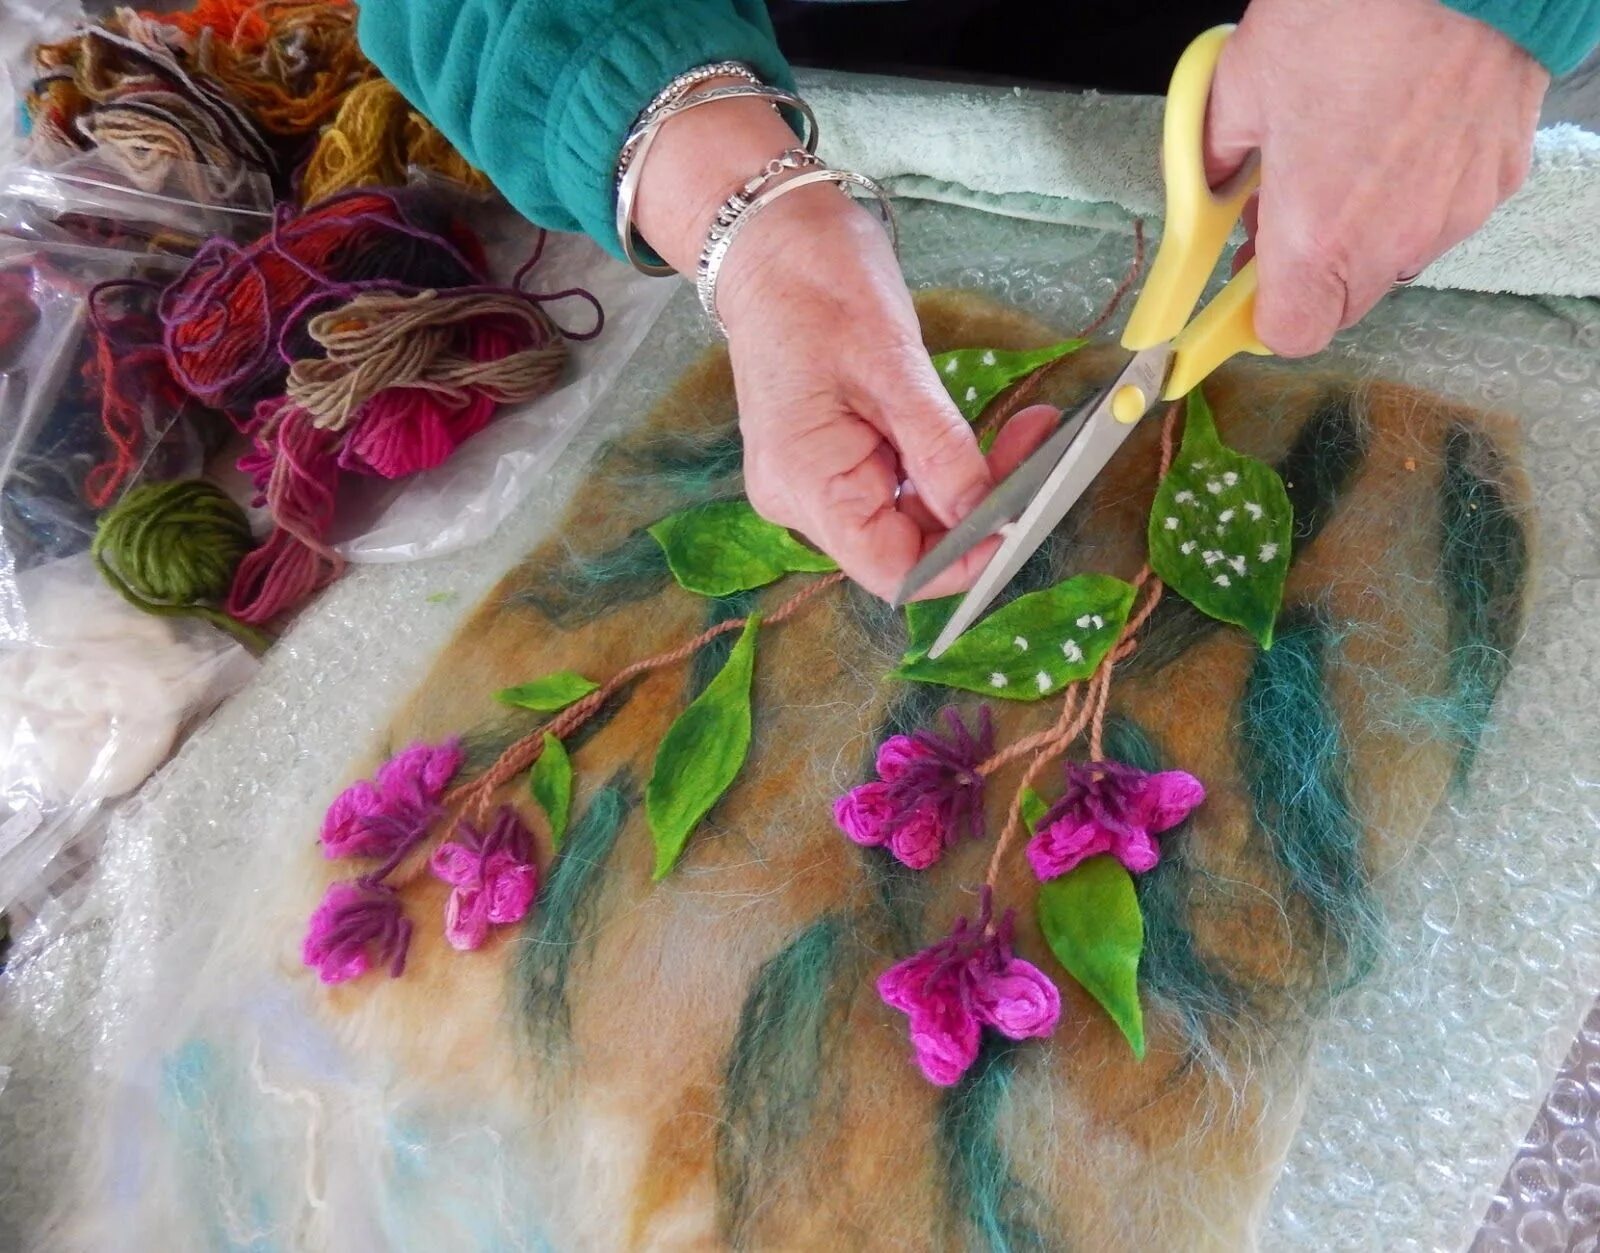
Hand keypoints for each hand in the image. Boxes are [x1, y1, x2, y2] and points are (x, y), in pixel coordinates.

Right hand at [631, 87, 1053, 600]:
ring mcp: (817, 480)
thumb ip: (938, 448)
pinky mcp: (834, 458)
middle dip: (979, 509)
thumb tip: (986, 515)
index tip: (1022, 519)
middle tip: (1037, 445)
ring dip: (972, 484)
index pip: (891, 569)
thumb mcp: (890, 362)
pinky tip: (988, 433)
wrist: (770, 238)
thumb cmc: (814, 285)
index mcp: (805, 484)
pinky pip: (901, 484)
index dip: (960, 562)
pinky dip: (949, 465)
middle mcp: (804, 498)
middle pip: (907, 543)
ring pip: (912, 515)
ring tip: (1026, 429)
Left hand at [1207, 0, 1547, 354]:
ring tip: (1344, 157)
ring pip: (1392, 259)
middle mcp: (1391, 242)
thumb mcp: (1240, 83)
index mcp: (1317, 236)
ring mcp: (1451, 215)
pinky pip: (1441, 214)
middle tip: (1282, 212)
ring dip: (1361, 231)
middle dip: (1306, 270)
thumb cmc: (1351, 15)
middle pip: (1340, 304)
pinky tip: (1398, 135)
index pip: (1289, 334)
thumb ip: (1212, 157)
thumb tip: (1204, 184)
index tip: (1240, 288)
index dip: (1258, 316)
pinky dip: (1414, 194)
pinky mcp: (1496, 179)